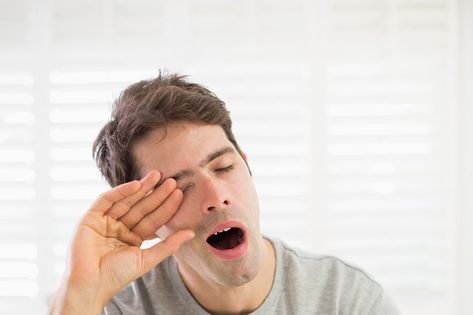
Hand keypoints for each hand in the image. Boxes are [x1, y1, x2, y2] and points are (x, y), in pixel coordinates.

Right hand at [49, 170, 193, 313]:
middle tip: (172, 181)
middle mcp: (119, 228)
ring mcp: (105, 222)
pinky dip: (121, 191)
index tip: (179, 194)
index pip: (153, 219)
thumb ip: (169, 245)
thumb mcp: (148, 258)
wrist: (91, 284)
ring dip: (142, 188)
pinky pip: (107, 200)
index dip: (166, 207)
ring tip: (157, 176)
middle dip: (156, 194)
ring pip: (126, 201)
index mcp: (133, 238)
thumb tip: (192, 233)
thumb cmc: (118, 275)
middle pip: (141, 207)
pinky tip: (137, 184)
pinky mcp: (90, 218)